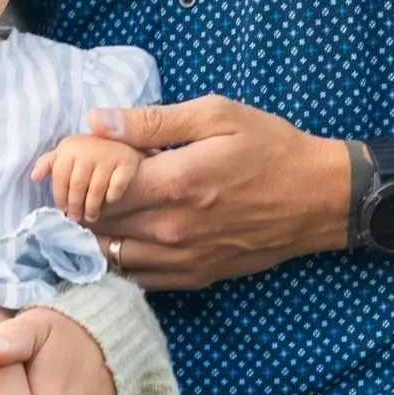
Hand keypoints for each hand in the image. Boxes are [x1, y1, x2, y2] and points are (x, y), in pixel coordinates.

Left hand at [32, 134, 144, 222]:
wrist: (119, 144)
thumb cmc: (85, 154)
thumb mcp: (65, 154)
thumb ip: (48, 164)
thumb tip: (34, 177)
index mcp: (69, 147)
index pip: (60, 177)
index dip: (59, 197)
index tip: (62, 209)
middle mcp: (88, 148)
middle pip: (77, 186)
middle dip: (75, 206)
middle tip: (76, 217)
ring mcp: (109, 155)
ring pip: (96, 190)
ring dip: (92, 207)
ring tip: (90, 216)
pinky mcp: (126, 162)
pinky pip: (116, 187)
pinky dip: (112, 197)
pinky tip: (108, 201)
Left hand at [88, 97, 351, 288]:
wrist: (318, 198)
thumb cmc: (270, 147)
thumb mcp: (216, 116)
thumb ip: (151, 121)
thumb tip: (96, 121)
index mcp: (173, 183)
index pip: (96, 189)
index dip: (76, 175)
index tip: (74, 161)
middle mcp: (171, 228)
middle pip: (97, 225)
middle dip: (79, 204)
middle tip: (79, 184)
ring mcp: (182, 258)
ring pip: (111, 257)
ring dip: (95, 235)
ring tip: (98, 209)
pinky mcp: (195, 276)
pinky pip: (138, 278)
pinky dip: (120, 260)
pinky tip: (124, 235)